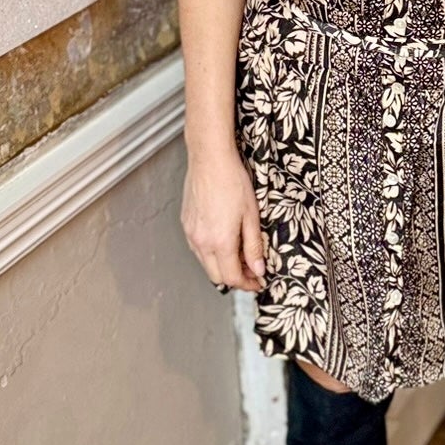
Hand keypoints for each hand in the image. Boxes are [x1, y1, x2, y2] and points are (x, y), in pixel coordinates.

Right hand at [182, 142, 266, 294]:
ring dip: (223, 266)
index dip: (247, 284)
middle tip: (252, 271)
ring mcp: (191, 233)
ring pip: (206, 264)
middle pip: (217, 276)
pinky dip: (211, 254)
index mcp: (220, 241)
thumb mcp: (251, 215)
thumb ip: (254, 246)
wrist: (210, 159)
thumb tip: (258, 269)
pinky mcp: (186, 224)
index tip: (258, 281)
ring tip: (240, 255)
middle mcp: (201, 241)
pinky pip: (198, 249)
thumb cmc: (232, 181)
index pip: (232, 277)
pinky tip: (224, 242)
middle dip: (235, 278)